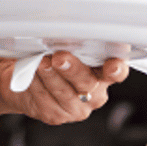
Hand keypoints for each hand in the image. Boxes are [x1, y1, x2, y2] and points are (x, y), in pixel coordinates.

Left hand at [0, 52, 128, 124]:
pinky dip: (36, 84)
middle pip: (87, 82)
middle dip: (72, 69)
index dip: (117, 69)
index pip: (117, 72)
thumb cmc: (54, 59)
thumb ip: (74, 43)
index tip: (112, 66)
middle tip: (59, 57)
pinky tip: (32, 75)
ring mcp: (76, 107)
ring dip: (50, 75)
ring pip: (63, 92)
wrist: (29, 79)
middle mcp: (94, 93)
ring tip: (40, 62)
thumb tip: (65, 31)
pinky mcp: (56, 115)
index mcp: (104, 73)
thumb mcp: (68, 48)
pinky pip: (45, 100)